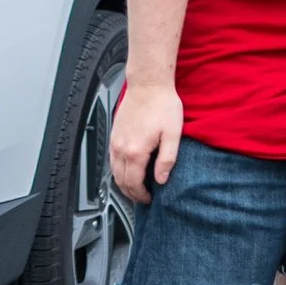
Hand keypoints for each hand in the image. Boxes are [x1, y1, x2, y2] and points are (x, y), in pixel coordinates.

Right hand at [110, 78, 183, 203]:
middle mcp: (121, 149)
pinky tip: (128, 170)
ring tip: (136, 188)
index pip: (134, 183)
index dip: (141, 195)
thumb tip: (161, 179)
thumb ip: (167, 159)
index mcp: (135, 151)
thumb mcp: (173, 134)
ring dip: (123, 183)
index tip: (148, 199)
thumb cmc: (162, 105)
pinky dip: (118, 171)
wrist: (148, 85)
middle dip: (131, 193)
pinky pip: (112, 160)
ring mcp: (115, 142)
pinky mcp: (114, 135)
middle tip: (142, 198)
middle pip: (121, 180)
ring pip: (114, 172)